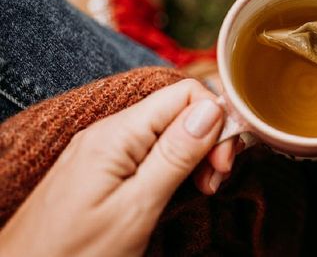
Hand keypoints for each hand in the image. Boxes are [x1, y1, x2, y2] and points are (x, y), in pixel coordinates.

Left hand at [0, 79, 233, 256]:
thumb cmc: (73, 254)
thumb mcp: (136, 208)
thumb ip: (175, 156)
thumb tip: (212, 109)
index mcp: (116, 134)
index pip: (184, 94)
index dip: (215, 121)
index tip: (224, 163)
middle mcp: (109, 132)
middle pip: (178, 111)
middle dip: (208, 140)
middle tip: (214, 182)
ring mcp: (105, 149)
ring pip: (168, 130)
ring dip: (194, 155)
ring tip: (201, 190)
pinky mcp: (104, 167)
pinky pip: (151, 149)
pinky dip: (175, 165)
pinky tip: (180, 188)